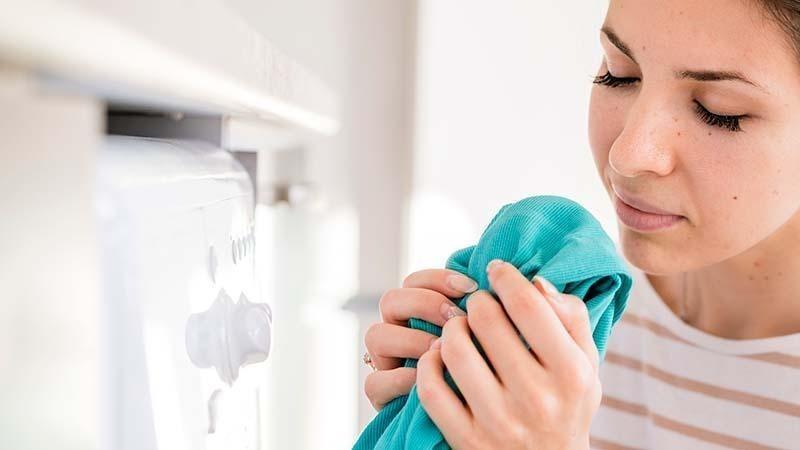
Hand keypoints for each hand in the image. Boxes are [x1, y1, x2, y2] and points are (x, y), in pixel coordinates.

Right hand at [363, 268, 476, 410]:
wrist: (474, 419)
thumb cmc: (486, 372)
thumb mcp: (488, 337)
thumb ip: (488, 312)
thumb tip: (516, 283)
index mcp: (419, 312)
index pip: (416, 281)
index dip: (439, 278)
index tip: (471, 287)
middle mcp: (399, 331)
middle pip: (392, 300)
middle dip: (425, 303)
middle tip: (456, 317)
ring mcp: (386, 361)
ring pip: (376, 335)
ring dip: (412, 339)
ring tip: (442, 350)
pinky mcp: (381, 394)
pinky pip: (375, 381)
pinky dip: (400, 379)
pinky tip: (428, 379)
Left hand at [416, 260, 600, 449]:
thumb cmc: (567, 404)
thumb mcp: (586, 363)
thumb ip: (571, 317)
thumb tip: (536, 281)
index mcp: (571, 373)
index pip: (528, 305)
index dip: (505, 277)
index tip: (496, 270)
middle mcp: (537, 398)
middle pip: (486, 320)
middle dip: (477, 301)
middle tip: (478, 304)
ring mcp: (499, 422)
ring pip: (455, 349)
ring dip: (451, 328)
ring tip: (459, 328)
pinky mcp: (467, 440)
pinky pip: (432, 389)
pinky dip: (428, 364)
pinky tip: (439, 358)